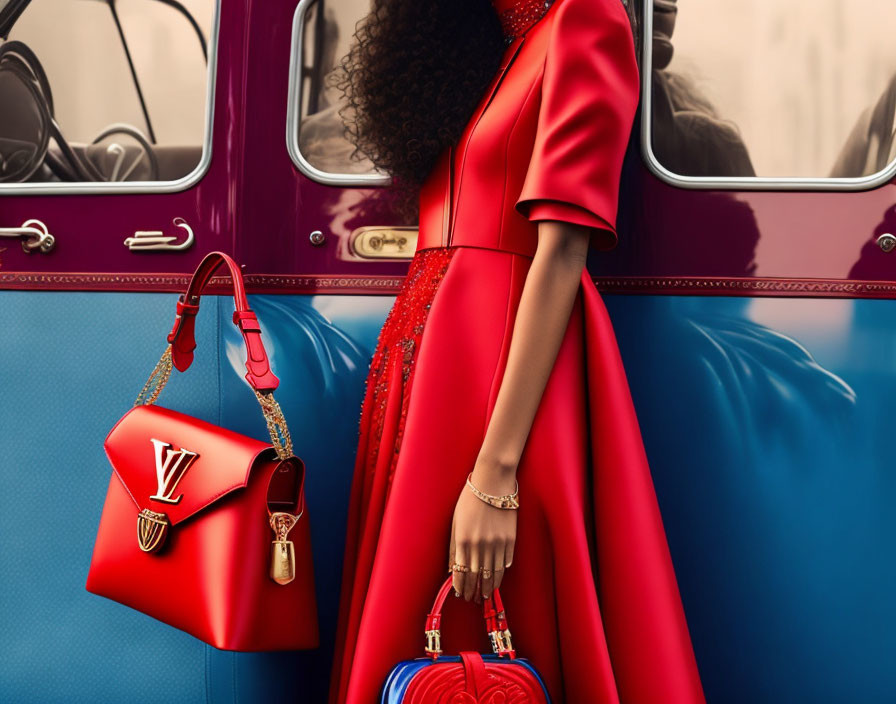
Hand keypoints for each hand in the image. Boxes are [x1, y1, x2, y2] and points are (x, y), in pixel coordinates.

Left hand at [448, 458, 517, 602]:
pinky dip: (500, 572)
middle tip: (472, 599)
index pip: (461, 573)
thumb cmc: (470, 499)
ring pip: (493, 574)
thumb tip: (452, 568)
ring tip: (485, 595)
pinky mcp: (510, 540)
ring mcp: (497, 544)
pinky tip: (496, 577)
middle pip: (477, 577)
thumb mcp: (456, 522)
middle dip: (473, 591)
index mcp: (463, 541)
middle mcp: (480, 545)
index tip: (460, 594)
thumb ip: (454, 547)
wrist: (493, 483)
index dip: (461, 586)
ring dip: (488, 587)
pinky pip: (505, 563)